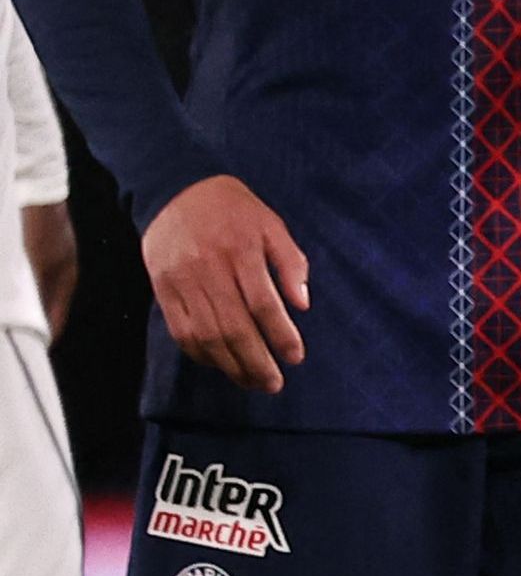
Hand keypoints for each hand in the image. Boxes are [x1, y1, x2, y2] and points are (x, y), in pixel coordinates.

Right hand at [144, 176, 307, 393]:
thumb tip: (302, 305)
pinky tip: (220, 365)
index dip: (280, 335)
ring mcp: (181, 281)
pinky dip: (200, 353)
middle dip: (255, 360)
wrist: (176, 191)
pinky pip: (180, 330)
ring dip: (229, 364)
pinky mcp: (163, 289)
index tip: (296, 357)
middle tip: (274, 383)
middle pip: (232, 326)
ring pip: (204, 334)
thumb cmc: (234, 210)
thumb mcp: (271, 225)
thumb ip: (290, 262)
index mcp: (240, 251)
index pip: (262, 303)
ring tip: (251, 382)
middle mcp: (208, 269)